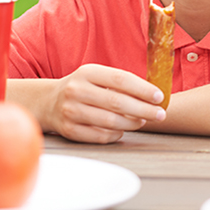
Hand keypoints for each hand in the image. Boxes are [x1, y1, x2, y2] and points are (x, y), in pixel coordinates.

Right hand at [41, 64, 165, 143]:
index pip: (120, 79)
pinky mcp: (69, 130)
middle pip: (117, 102)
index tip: (160, 97)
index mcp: (87, 73)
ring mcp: (71, 111)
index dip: (143, 89)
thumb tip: (154, 95)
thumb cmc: (84, 88)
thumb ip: (122, 83)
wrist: (48, 102)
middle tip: (161, 115)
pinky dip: (117, 134)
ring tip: (143, 121)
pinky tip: (122, 130)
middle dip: (144, 110)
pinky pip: (101, 136)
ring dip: (132, 123)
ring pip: (111, 121)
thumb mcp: (98, 77)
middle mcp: (76, 90)